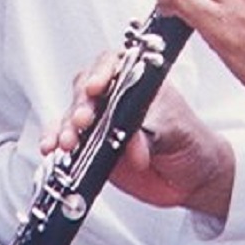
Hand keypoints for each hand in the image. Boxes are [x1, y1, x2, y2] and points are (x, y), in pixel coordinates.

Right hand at [43, 53, 233, 219]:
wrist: (193, 179)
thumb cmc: (191, 143)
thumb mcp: (175, 132)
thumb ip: (150, 134)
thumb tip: (131, 142)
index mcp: (139, 82)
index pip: (114, 65)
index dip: (102, 72)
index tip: (96, 87)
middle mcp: (116, 98)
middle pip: (87, 89)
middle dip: (81, 104)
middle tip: (82, 122)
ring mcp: (102, 122)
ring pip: (73, 114)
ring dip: (65, 126)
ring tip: (66, 142)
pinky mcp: (93, 147)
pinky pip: (69, 138)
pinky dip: (56, 140)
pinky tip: (50, 147)